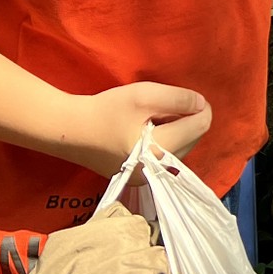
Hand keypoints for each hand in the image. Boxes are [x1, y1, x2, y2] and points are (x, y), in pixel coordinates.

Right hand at [69, 82, 211, 175]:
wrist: (71, 131)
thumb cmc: (107, 110)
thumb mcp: (144, 95)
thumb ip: (178, 99)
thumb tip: (202, 105)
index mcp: (160, 150)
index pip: (200, 128)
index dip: (201, 108)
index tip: (189, 96)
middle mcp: (157, 170)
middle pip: (193, 140)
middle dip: (188, 120)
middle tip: (166, 105)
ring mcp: (147, 177)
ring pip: (180, 150)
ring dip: (178, 131)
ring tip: (155, 116)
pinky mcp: (138, 177)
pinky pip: (165, 158)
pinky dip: (165, 141)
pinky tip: (147, 130)